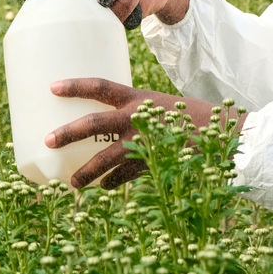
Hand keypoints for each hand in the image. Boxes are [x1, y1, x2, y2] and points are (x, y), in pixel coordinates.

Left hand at [46, 77, 236, 189]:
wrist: (225, 135)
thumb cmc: (192, 118)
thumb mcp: (160, 107)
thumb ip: (137, 115)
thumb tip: (112, 129)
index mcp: (139, 98)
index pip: (99, 86)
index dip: (74, 86)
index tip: (52, 87)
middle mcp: (137, 118)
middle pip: (93, 124)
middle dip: (67, 133)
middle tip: (47, 140)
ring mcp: (144, 143)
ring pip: (105, 159)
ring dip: (87, 172)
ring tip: (72, 184)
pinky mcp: (153, 164)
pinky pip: (126, 176)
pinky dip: (114, 182)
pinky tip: (105, 188)